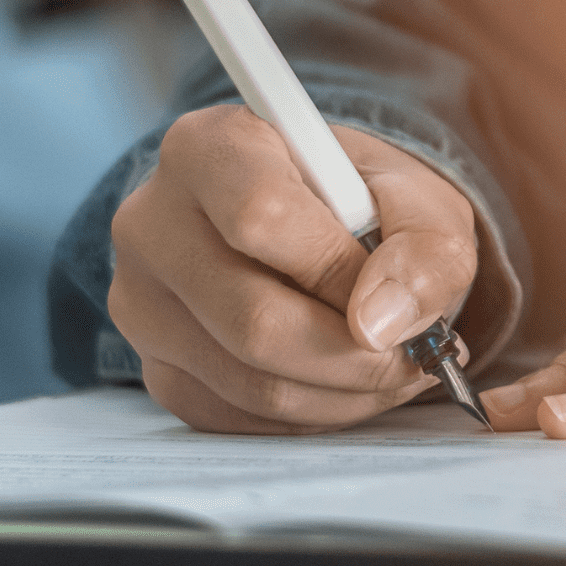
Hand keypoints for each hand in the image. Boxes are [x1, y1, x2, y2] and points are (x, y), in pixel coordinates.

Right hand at [109, 105, 476, 432]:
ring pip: (251, 382)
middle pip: (253, 320)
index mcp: (208, 147)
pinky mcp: (156, 368)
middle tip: (414, 357)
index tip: (396, 296)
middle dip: (355, 357)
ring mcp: (141, 302)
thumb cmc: (361, 205)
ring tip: (391, 370)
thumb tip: (381, 324)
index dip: (340, 273)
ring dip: (343, 394)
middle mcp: (152, 221)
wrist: (315, 229)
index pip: (262, 216)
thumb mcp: (417, 201)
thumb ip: (424, 249)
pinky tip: (344, 382)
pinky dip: (311, 414)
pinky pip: (239, 417)